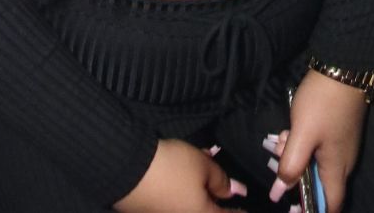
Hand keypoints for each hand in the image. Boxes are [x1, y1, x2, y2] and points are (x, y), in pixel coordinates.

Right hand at [114, 139, 245, 212]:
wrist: (127, 169)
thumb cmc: (172, 168)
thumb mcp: (203, 166)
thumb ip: (221, 181)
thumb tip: (235, 192)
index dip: (239, 211)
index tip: (246, 207)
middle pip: (206, 211)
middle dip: (216, 200)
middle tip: (224, 188)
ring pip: (190, 207)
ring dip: (199, 194)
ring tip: (203, 171)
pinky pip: (175, 205)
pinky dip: (184, 193)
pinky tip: (184, 175)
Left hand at [269, 68, 367, 210]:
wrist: (343, 65)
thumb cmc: (323, 103)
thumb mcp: (302, 134)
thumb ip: (292, 165)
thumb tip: (279, 193)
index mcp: (338, 168)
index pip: (330, 206)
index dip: (312, 212)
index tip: (292, 208)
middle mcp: (344, 161)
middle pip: (318, 184)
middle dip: (296, 176)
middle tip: (280, 156)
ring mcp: (341, 145)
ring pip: (315, 164)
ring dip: (296, 157)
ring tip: (283, 138)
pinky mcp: (337, 131)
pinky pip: (318, 149)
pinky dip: (303, 145)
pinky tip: (291, 130)